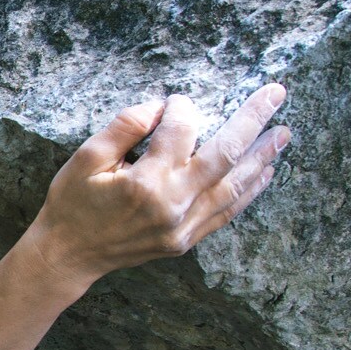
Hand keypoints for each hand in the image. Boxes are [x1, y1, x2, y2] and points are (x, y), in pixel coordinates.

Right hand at [25, 84, 291, 288]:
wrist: (67, 256)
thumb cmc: (72, 204)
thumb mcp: (86, 157)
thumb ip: (125, 126)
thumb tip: (162, 108)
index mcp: (145, 182)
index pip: (180, 131)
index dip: (181, 109)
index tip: (174, 102)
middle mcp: (172, 204)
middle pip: (224, 154)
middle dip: (252, 119)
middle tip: (276, 93)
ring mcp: (183, 226)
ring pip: (234, 185)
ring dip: (262, 156)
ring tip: (283, 132)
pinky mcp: (186, 240)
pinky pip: (227, 212)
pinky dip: (249, 191)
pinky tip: (265, 171)